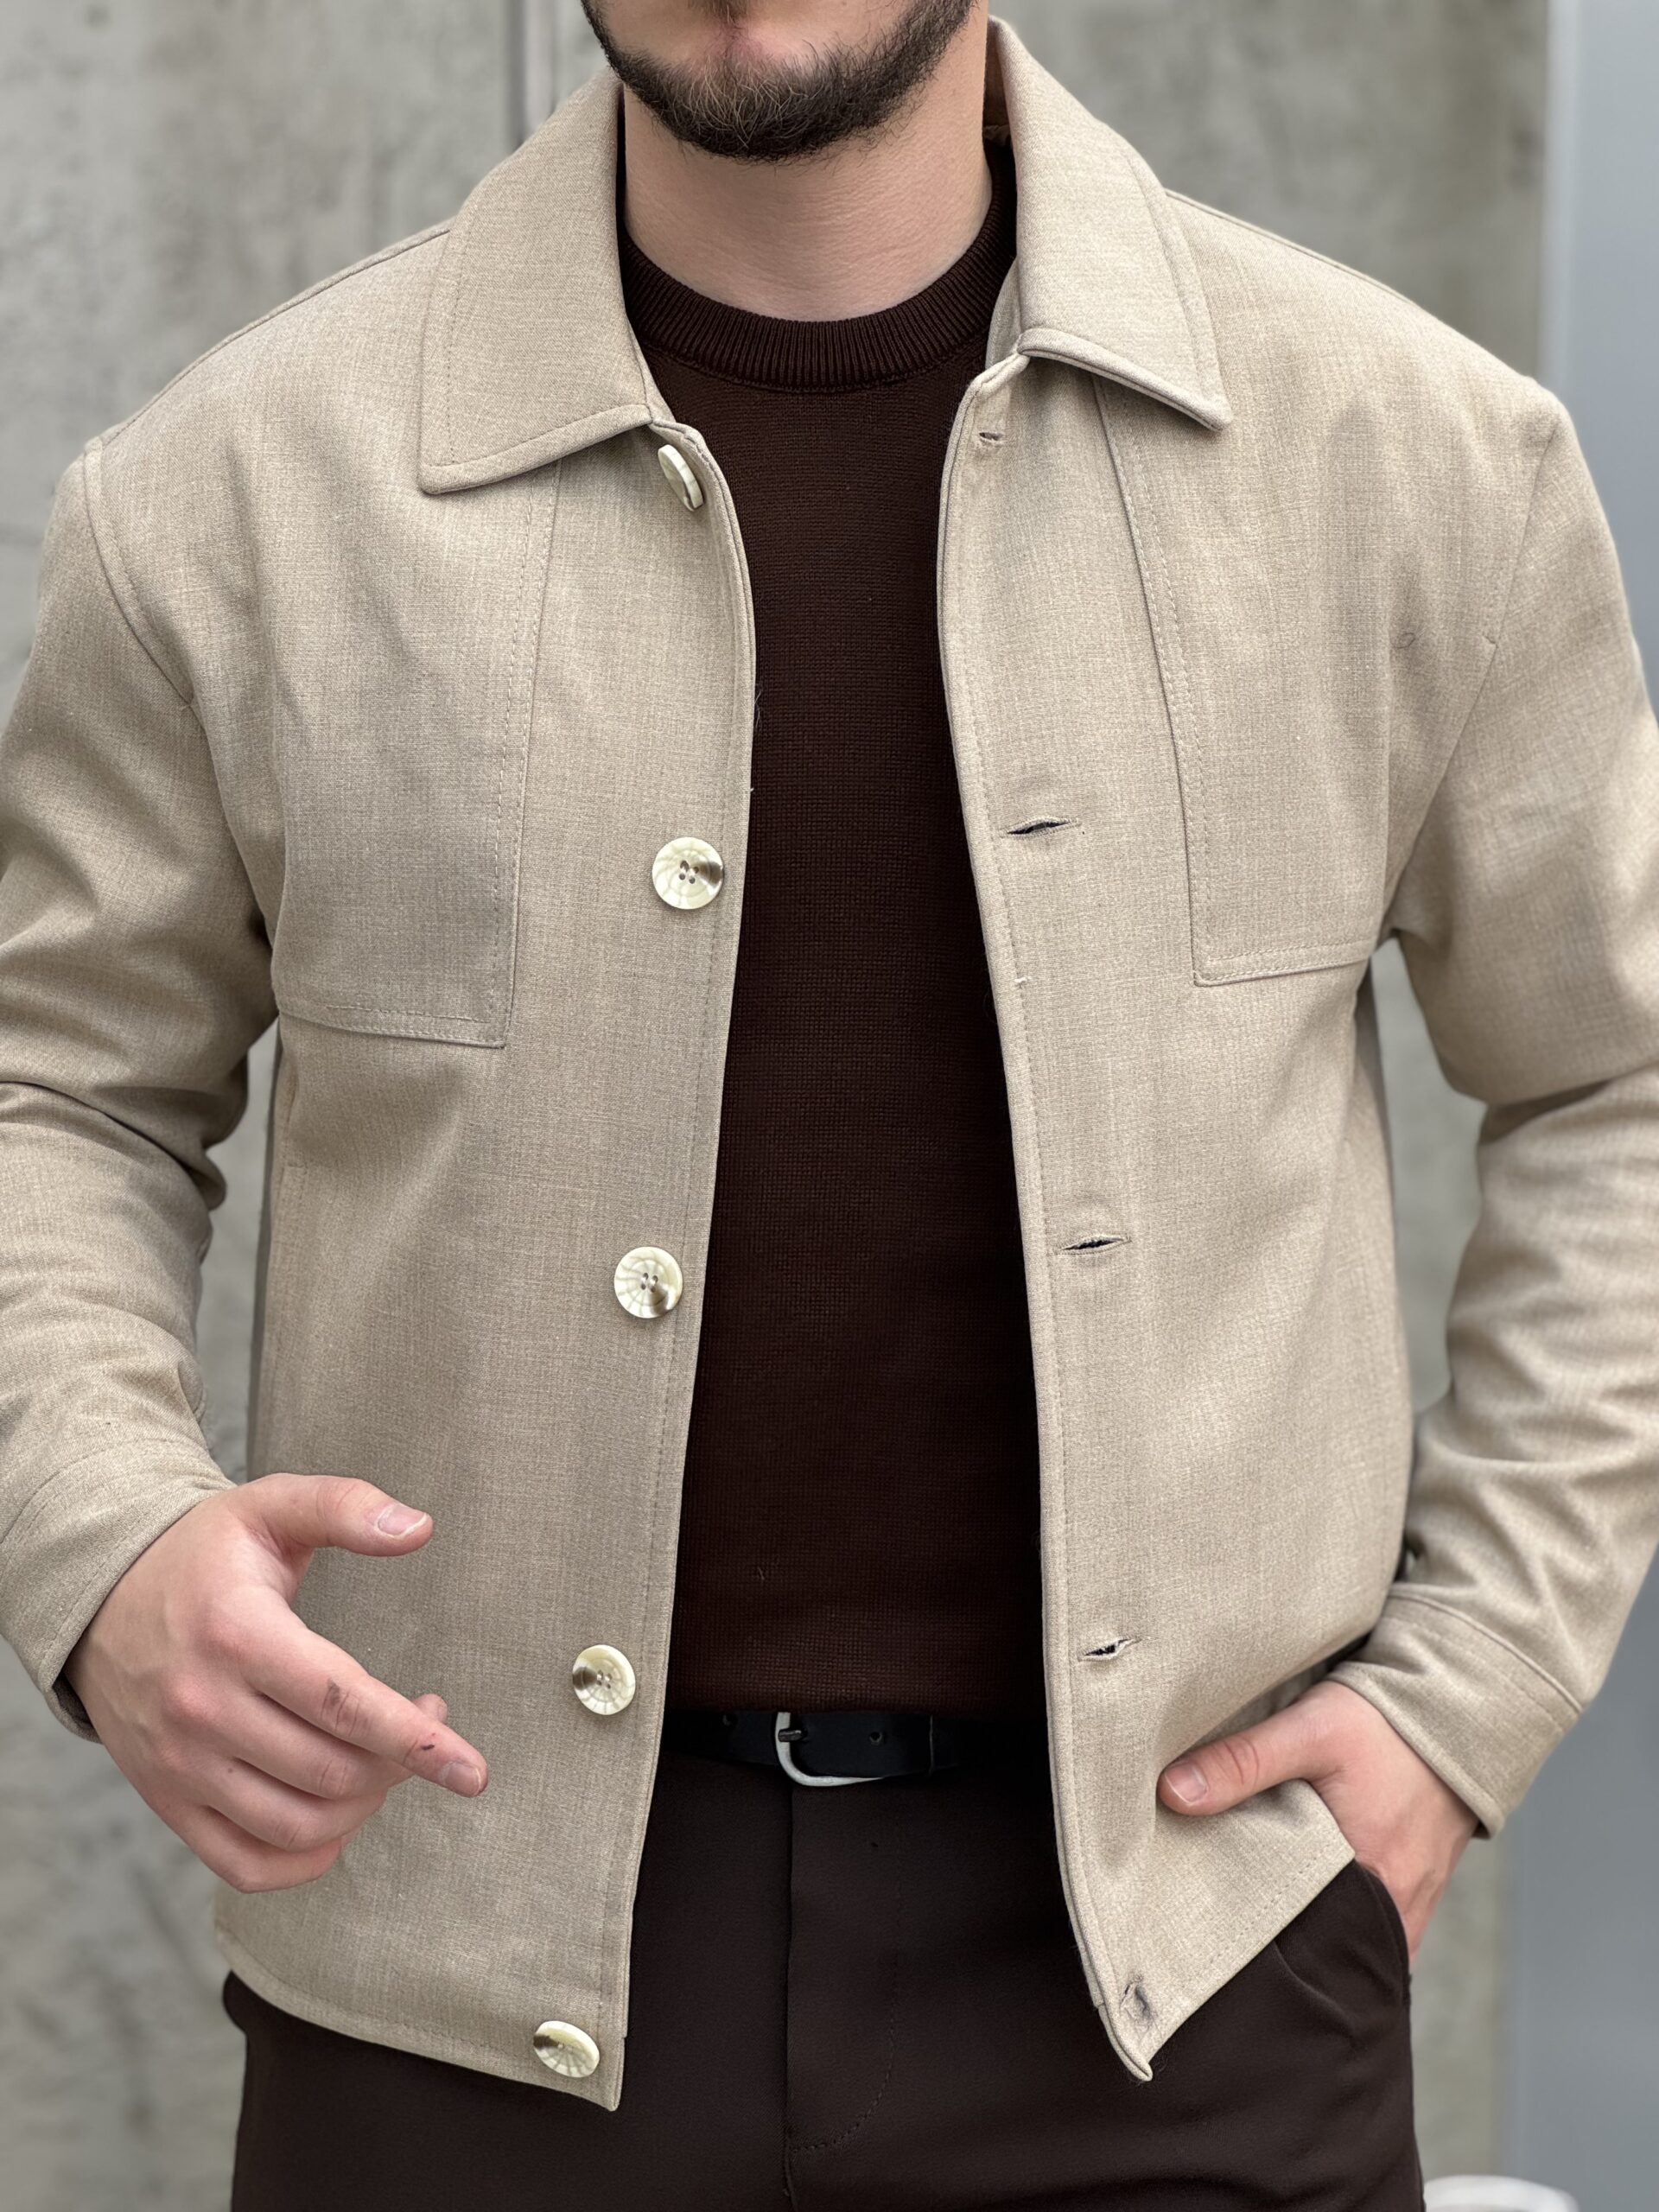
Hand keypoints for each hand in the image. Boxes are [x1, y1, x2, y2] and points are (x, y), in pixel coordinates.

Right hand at [64, 1472, 487, 1893]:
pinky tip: (339, 1815)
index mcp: (237, 1635)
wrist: (100, 1597)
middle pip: (331, 1771)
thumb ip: (345, 1507)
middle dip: (401, 1761)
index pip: (342, 1705)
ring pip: (297, 1825)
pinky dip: (306, 1859)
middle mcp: (203, 1708)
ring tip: (384, 1759)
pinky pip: (245, 1865)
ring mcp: (180, 1764)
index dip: (416, 1741)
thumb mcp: (270, 1507)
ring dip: (364, 1806)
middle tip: (425, 1720)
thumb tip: (420, 1528)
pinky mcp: (167, 1801)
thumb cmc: (203, 1553)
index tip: (473, 1770)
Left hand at [1157, 1679, 1478, 1957]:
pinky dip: (1334, 1920)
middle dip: (1273, 1950)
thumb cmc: (1384, 1725)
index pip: (1301, 1946)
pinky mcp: (1412, 1893)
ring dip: (1304, 1934)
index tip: (1201, 1943)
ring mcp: (1407, 1907)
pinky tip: (1296, 1905)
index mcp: (1372, 1881)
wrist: (1457, 1714)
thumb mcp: (1309, 1732)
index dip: (1250, 1947)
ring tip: (1248, 1929)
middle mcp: (1394, 1910)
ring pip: (1343, 1941)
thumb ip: (1243, 1761)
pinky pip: (1367, 1927)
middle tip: (1214, 1941)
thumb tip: (1172, 1793)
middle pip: (1321, 1949)